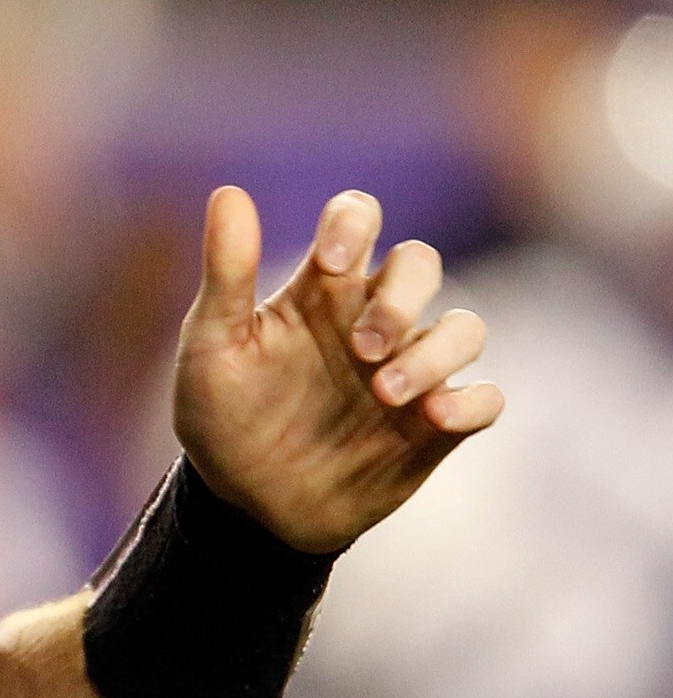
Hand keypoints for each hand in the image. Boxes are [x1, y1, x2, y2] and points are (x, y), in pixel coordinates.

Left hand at [174, 186, 503, 552]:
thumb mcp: (212, 346)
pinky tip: (433, 416)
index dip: (355, 223)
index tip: (331, 261)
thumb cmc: (222, 416)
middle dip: (401, 296)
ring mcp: (409, 370)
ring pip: (465, 328)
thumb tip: (228, 192)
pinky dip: (471, 401)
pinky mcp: (434, 426)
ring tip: (386, 392)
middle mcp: (372, 319)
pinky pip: (485, 398)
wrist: (242, 504)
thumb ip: (226, 273)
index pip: (358, 218)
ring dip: (436, 353)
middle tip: (361, 348)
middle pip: (421, 264)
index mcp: (319, 289)